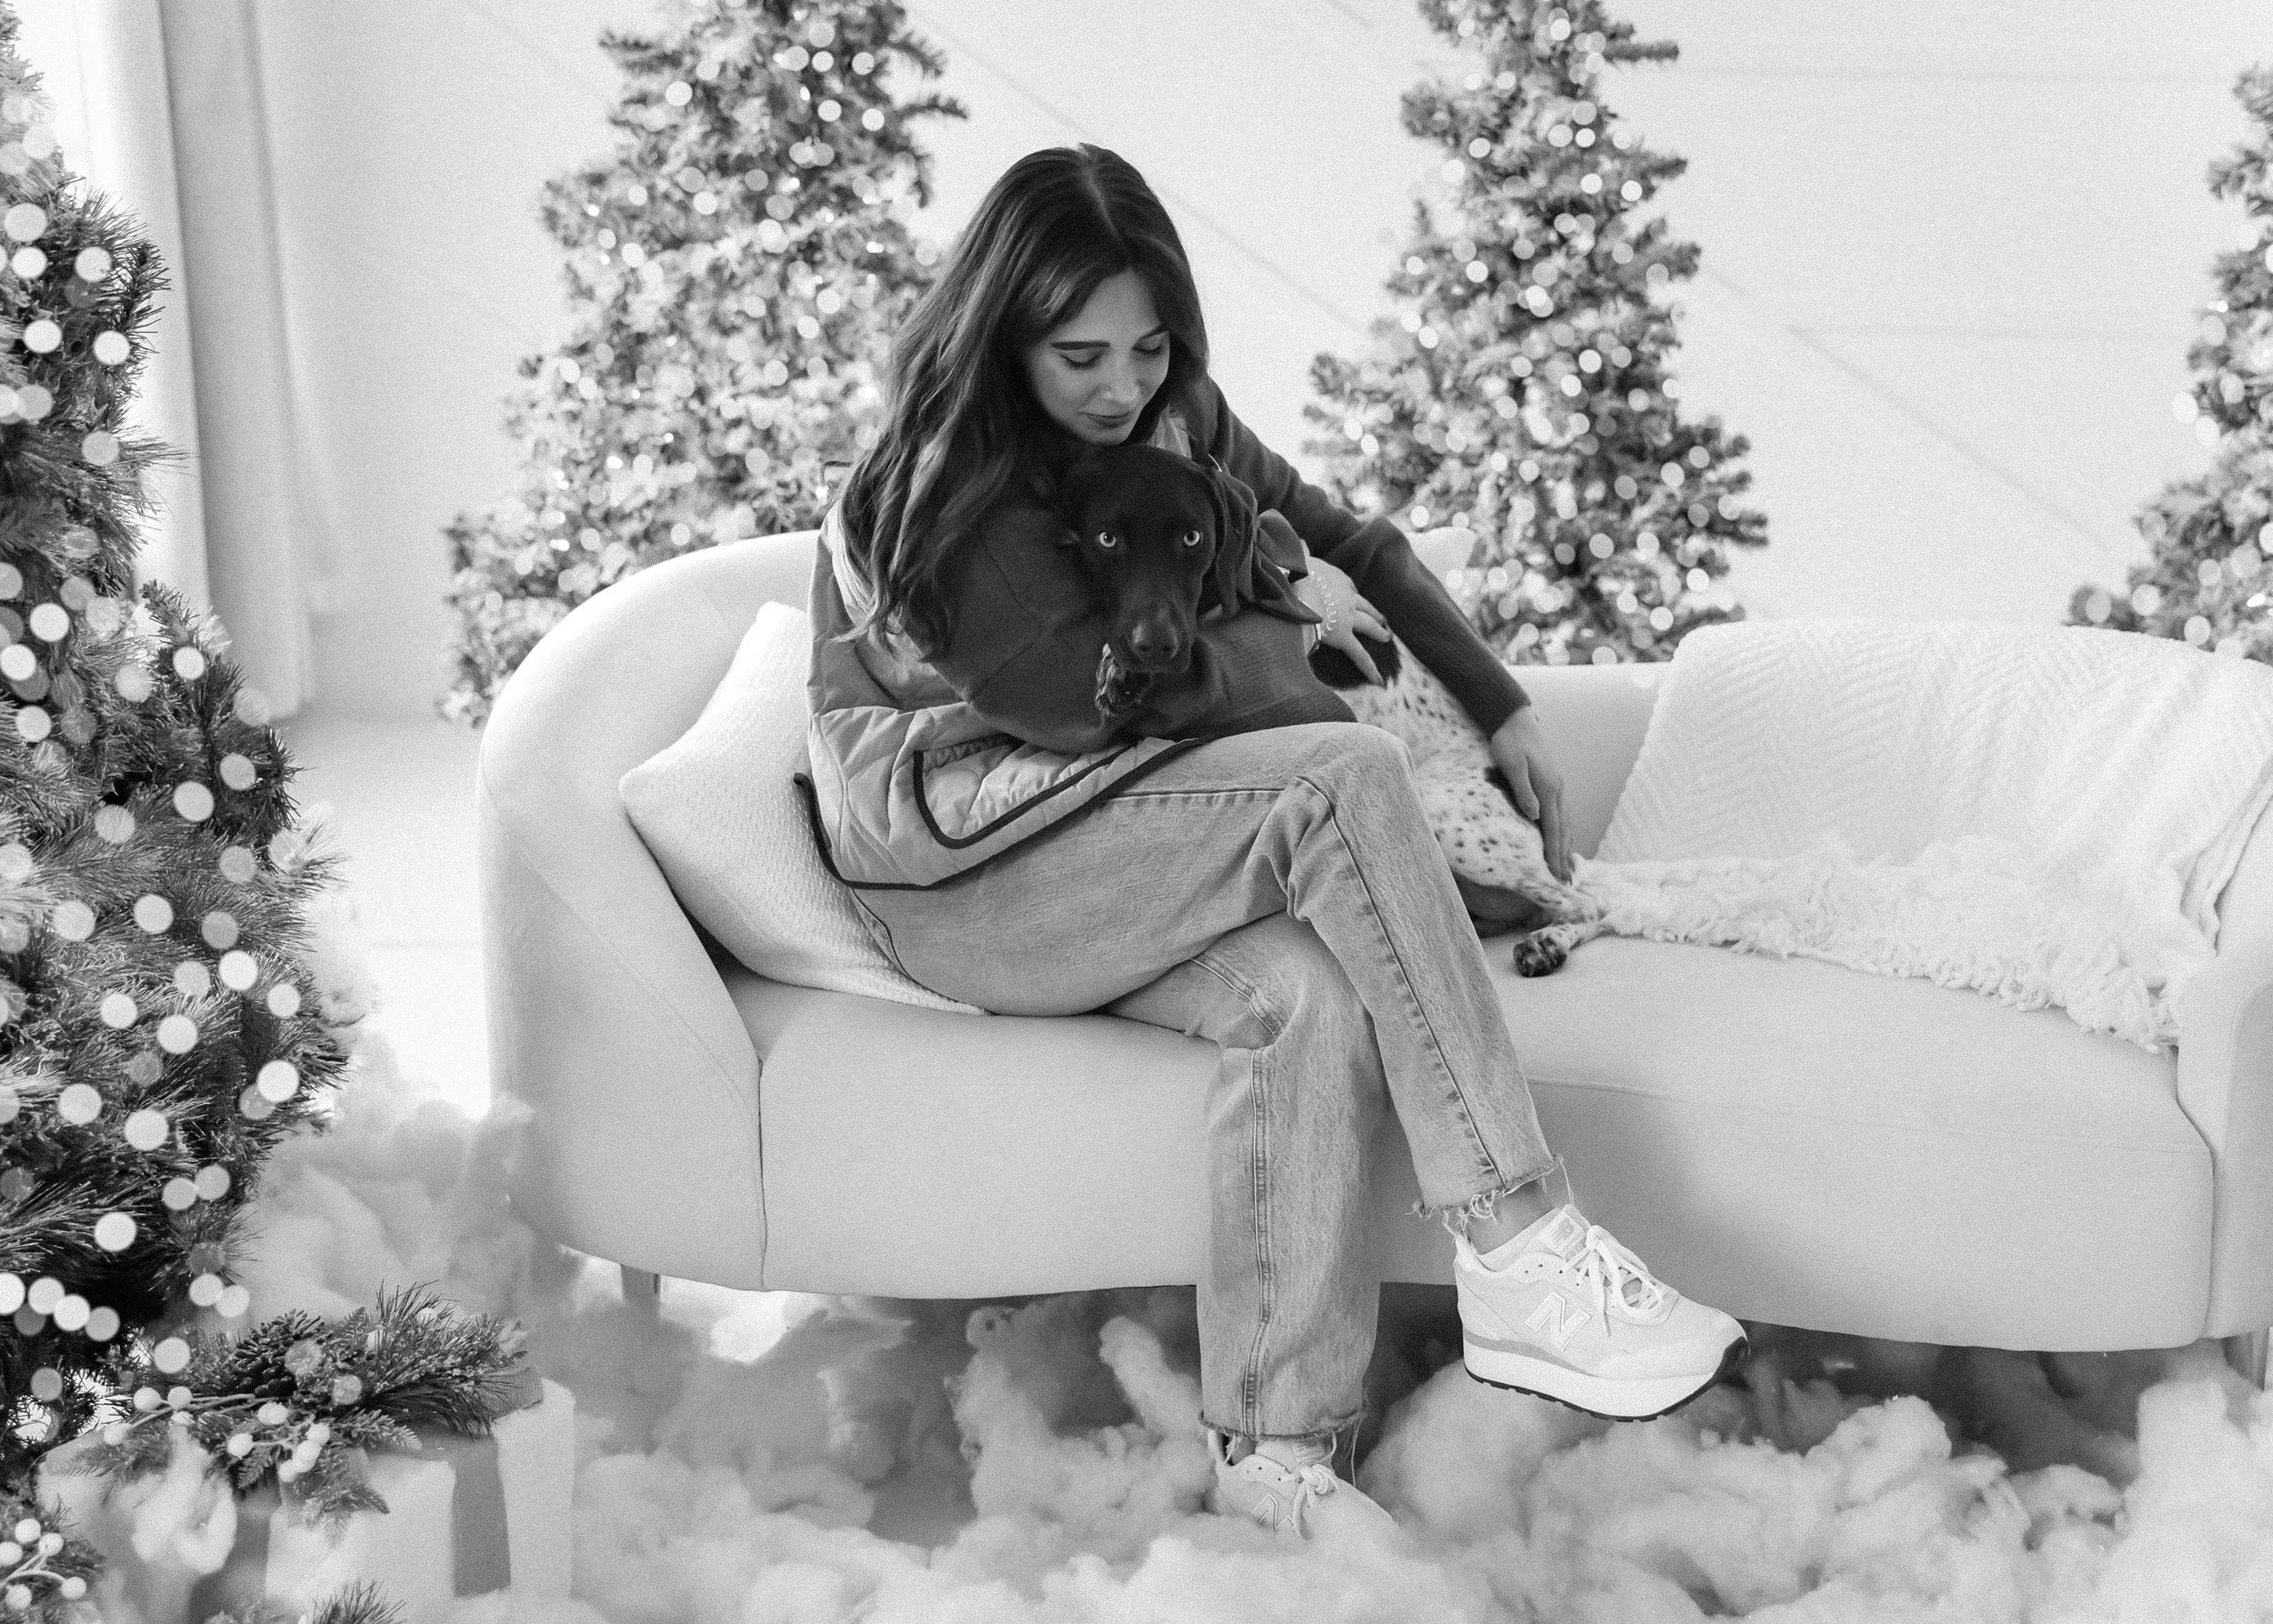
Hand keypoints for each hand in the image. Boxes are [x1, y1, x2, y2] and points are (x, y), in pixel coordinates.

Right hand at [1294, 557, 1392, 683]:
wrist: (1293, 588)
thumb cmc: (1290, 573)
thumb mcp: (1295, 558)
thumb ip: (1299, 552)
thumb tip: (1296, 540)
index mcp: (1335, 577)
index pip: (1347, 586)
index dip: (1350, 594)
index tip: (1351, 597)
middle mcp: (1346, 595)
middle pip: (1364, 604)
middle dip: (1374, 611)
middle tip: (1383, 618)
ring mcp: (1348, 615)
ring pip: (1369, 623)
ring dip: (1379, 630)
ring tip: (1388, 636)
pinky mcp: (1343, 635)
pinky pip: (1359, 654)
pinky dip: (1369, 667)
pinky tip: (1379, 680)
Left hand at [1487, 706, 1570, 881]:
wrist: (1515, 719)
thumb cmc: (1509, 742)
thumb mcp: (1512, 764)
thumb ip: (1522, 790)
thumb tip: (1535, 816)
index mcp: (1548, 788)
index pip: (1552, 828)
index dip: (1553, 852)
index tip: (1554, 873)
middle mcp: (1557, 790)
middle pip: (1564, 829)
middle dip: (1564, 856)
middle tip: (1565, 881)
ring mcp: (1557, 786)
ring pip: (1566, 822)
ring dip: (1567, 846)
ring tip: (1568, 867)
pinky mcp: (1552, 783)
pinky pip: (1562, 814)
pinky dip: (1564, 831)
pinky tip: (1562, 839)